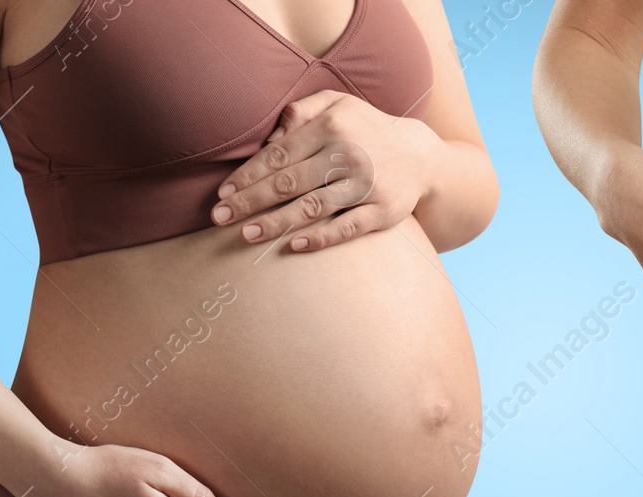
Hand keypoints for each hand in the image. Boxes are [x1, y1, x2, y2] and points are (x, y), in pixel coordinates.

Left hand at [210, 90, 438, 250]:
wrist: (422, 157)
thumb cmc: (368, 130)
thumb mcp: (338, 104)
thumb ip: (301, 111)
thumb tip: (269, 137)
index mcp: (331, 127)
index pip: (279, 154)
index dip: (248, 174)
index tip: (224, 192)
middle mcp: (347, 155)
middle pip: (289, 182)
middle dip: (250, 201)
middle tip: (220, 217)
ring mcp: (366, 186)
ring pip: (312, 207)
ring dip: (275, 222)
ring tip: (245, 234)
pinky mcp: (382, 211)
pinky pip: (347, 227)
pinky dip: (321, 238)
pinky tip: (294, 245)